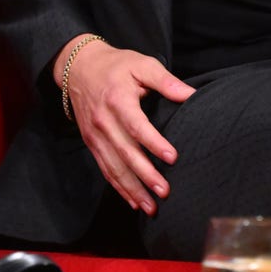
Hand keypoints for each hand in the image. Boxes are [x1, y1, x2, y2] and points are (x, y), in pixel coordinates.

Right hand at [53, 38, 194, 214]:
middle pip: (125, 153)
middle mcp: (104, 121)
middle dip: (145, 176)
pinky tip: (133, 201)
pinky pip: (105, 169)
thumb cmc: (117, 66)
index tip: (172, 158)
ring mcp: (95, 135)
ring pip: (114, 167)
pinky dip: (119, 188)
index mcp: (118, 100)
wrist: (79, 68)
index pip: (137, 126)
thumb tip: (190, 94)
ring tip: (151, 207)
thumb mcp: (142, 64)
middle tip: (165, 191)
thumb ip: (165, 80)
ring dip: (132, 189)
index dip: (154, 143)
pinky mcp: (91, 143)